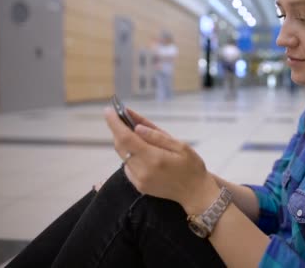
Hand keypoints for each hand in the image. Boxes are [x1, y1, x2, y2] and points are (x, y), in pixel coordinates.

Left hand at [104, 107, 219, 213]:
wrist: (195, 192)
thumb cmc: (192, 166)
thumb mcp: (180, 146)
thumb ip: (157, 136)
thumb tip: (136, 127)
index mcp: (154, 158)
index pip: (126, 138)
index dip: (115, 123)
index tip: (109, 110)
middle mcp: (142, 171)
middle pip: (121, 146)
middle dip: (118, 130)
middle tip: (123, 117)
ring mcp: (139, 180)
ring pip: (123, 155)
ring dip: (125, 142)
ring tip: (135, 132)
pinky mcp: (139, 185)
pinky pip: (127, 165)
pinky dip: (130, 154)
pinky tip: (142, 150)